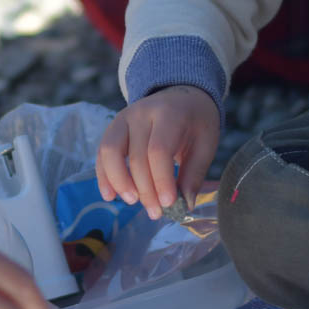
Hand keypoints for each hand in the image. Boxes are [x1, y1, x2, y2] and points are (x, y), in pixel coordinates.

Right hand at [96, 84, 219, 218]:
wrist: (181, 96)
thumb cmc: (196, 123)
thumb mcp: (205, 144)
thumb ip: (193, 174)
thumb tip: (184, 205)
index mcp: (169, 114)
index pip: (158, 150)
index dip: (161, 179)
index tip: (169, 203)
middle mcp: (142, 113)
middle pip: (136, 156)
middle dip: (145, 190)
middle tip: (156, 212)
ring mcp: (123, 118)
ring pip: (110, 151)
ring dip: (119, 182)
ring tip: (133, 202)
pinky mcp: (113, 128)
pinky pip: (102, 153)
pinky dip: (103, 176)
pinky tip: (110, 196)